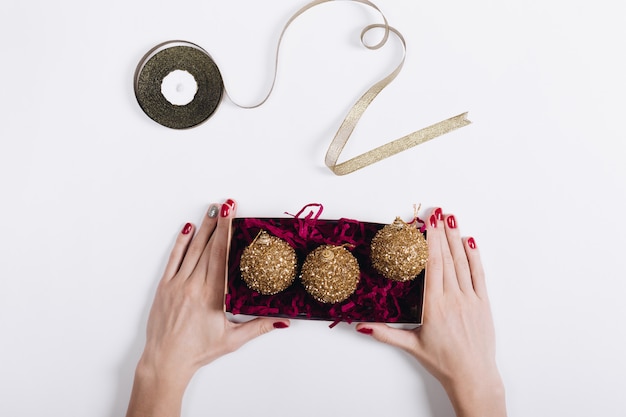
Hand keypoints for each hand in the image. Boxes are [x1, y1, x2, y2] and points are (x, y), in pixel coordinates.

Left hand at [126, 200, 289, 416]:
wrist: (166, 360)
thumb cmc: (198, 351)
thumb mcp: (232, 340)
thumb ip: (258, 327)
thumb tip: (283, 321)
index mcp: (212, 296)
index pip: (220, 256)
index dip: (226, 233)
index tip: (231, 216)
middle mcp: (194, 286)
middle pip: (208, 247)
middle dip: (218, 224)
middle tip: (225, 205)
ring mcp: (177, 284)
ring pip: (192, 250)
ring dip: (202, 228)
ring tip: (211, 211)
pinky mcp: (164, 287)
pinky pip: (173, 259)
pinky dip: (180, 243)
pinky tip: (187, 228)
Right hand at [355, 208, 505, 416]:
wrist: (473, 377)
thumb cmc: (443, 363)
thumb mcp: (411, 346)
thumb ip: (385, 334)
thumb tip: (360, 326)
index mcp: (434, 307)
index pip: (431, 266)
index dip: (430, 242)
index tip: (427, 224)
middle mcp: (453, 299)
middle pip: (446, 258)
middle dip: (440, 233)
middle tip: (436, 212)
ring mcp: (471, 299)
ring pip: (462, 263)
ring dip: (456, 238)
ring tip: (452, 219)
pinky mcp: (483, 304)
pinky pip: (480, 275)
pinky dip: (475, 256)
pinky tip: (470, 241)